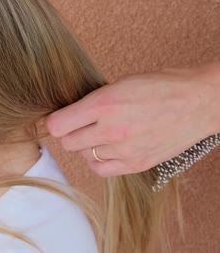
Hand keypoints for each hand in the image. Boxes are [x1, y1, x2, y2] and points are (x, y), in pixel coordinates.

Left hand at [45, 61, 219, 176]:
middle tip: (80, 124)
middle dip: (70, 132)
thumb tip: (66, 113)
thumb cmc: (160, 86)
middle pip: (68, 142)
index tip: (58, 118)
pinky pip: (101, 169)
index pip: (57, 125)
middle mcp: (112, 129)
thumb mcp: (119, 83)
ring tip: (100, 133)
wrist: (199, 101)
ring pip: (84, 155)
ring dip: (86, 145)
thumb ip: (92, 101)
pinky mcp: (137, 164)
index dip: (54, 121)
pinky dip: (98, 160)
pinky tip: (106, 148)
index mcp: (104, 104)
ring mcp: (125, 149)